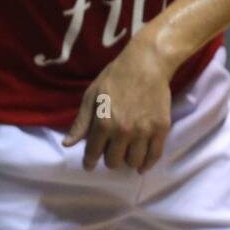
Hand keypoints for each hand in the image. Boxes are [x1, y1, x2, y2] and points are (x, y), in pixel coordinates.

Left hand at [62, 39, 172, 172]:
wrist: (147, 64)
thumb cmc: (115, 76)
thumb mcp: (91, 96)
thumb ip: (81, 122)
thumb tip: (67, 145)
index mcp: (103, 123)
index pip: (93, 153)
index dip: (89, 161)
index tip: (89, 165)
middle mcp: (123, 131)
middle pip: (114, 161)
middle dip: (110, 158)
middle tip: (111, 151)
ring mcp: (144, 131)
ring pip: (134, 162)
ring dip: (128, 160)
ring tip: (127, 152)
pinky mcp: (161, 129)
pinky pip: (154, 156)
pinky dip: (147, 164)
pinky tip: (142, 164)